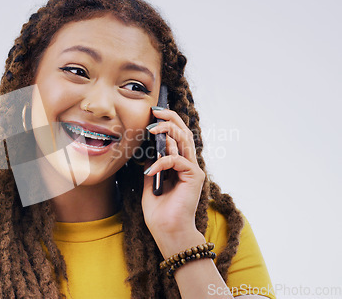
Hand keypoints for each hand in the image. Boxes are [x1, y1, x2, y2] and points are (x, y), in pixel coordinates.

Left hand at [141, 107, 205, 253]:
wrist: (167, 231)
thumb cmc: (159, 212)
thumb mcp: (150, 183)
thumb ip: (152, 166)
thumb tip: (148, 152)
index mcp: (180, 165)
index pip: (177, 137)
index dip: (167, 123)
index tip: (152, 115)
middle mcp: (189, 165)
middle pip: (185, 133)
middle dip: (170, 118)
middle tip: (155, 111)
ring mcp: (193, 170)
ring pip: (185, 140)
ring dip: (168, 131)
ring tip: (151, 129)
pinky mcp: (194, 177)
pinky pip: (177, 160)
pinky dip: (162, 162)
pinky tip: (150, 170)